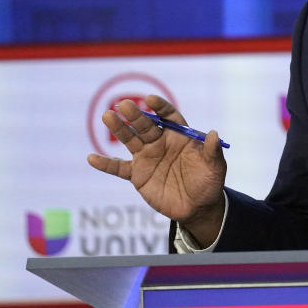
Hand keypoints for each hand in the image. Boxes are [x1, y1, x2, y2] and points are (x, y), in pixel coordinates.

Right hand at [86, 95, 226, 245]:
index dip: (160, 107)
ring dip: (119, 129)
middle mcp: (161, 143)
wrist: (197, 207)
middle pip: (146, 125)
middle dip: (136, 115)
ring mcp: (148, 157)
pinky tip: (92, 158)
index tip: (150, 99)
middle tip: (124, 105)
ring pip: (131, 140)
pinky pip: (119, 168)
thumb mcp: (215, 167)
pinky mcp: (138, 175)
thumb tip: (214, 134)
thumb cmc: (209, 183)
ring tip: (107, 116)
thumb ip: (213, 151)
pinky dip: (106, 164)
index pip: (168, 116)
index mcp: (180, 136)